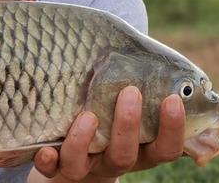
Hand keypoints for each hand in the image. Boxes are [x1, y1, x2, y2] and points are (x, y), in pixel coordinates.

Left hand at [32, 86, 184, 181]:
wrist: (78, 155)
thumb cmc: (113, 119)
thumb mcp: (131, 107)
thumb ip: (143, 88)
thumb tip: (148, 49)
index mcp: (141, 149)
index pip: (166, 148)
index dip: (173, 128)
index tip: (172, 99)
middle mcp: (114, 160)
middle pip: (124, 154)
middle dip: (127, 124)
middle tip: (130, 92)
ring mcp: (85, 165)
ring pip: (84, 163)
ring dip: (84, 140)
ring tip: (88, 116)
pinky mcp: (57, 167)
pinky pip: (51, 169)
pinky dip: (47, 161)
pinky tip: (45, 150)